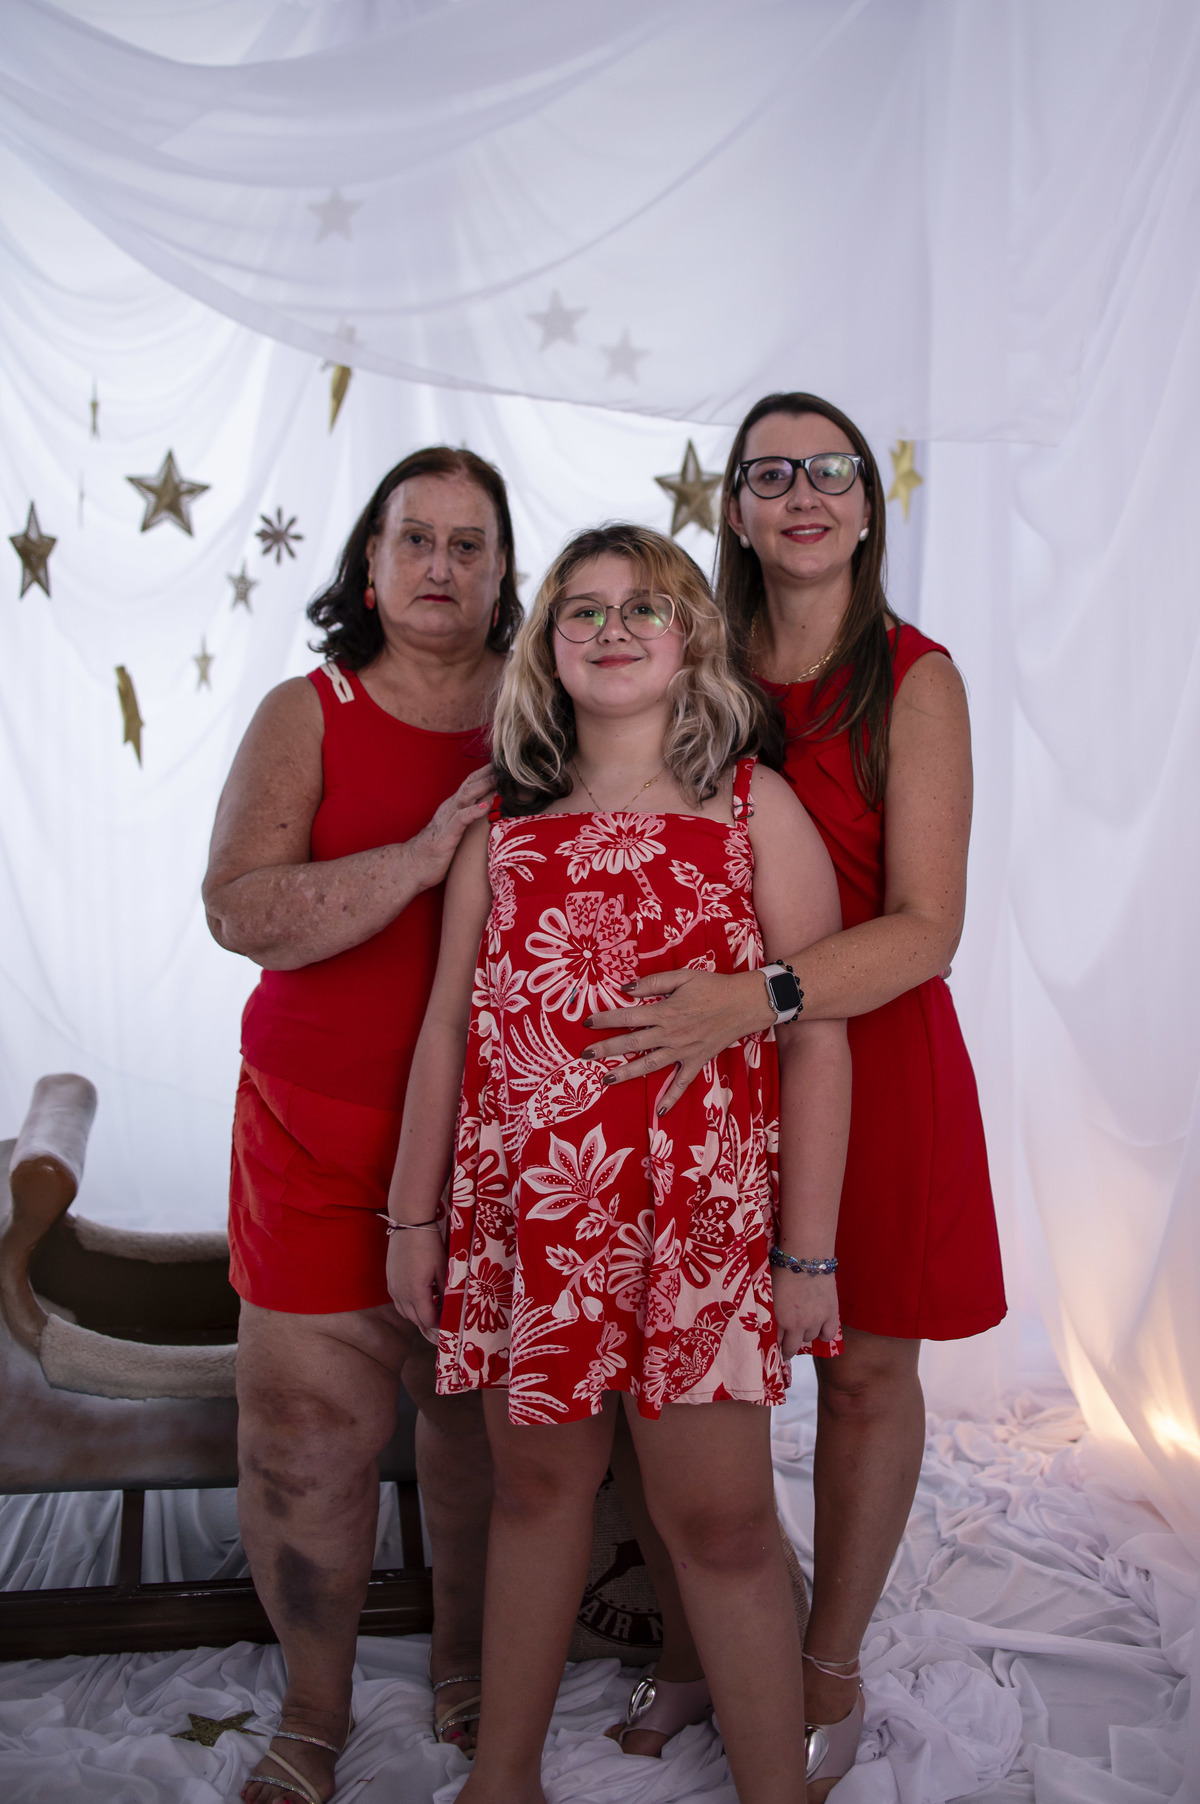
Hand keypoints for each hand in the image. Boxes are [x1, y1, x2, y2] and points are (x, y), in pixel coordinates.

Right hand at [387, 1230, 447, 1343]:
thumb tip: (451, 1305)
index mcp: (416, 1292)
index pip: (427, 1319)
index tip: (448, 1319)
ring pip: (404, 1312)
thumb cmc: (429, 1245)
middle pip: (415, 1319)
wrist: (409, 1225)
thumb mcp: (443, 1268)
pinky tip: (419, 1293)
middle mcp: (401, 1294)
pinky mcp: (390, 1279)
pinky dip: (408, 1304)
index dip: (439, 1323)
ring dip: (417, 1313)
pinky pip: (398, 1300)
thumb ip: (446, 1290)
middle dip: (429, 1319)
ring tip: (432, 1303)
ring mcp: (393, 1287)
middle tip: (442, 1312)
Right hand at [409, 767, 495, 889]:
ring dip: (483, 786)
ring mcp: (447, 820)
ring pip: (465, 797)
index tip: (506, 763)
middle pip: (470, 784)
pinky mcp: (446, 836)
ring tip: (498, 780)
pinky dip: (472, 812)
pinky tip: (485, 808)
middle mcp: (451, 809)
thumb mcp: (457, 830)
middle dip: (488, 773)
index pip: (472, 782)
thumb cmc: (438, 849)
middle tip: (507, 764)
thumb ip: (471, 819)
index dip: (488, 771)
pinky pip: (460, 820)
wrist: (412, 866)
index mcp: (454, 807)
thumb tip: (493, 812)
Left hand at [583, 968, 773, 1114]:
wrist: (745, 1003)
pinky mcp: (697, 1061)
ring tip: (606, 1079)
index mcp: (666, 1011)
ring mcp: (683, 1051)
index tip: (587, 1022)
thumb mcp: (683, 977)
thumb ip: (653, 982)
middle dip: (607, 1049)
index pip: (628, 1016)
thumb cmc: (713, 987)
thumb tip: (626, 989)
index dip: (606, 1019)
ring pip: (650, 1065)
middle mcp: (671, 1034)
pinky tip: (660, 1112)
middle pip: (633, 1043)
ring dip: (627, 1073)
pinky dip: (671, 1098)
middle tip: (584, 1055)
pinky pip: (682, 1083)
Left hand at [771, 1271, 839, 1358]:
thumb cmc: (782, 1268)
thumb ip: (771, 1311)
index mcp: (780, 1319)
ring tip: (802, 1324)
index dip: (775, 1345)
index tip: (775, 1346)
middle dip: (788, 1347)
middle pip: (793, 1346)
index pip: (776, 1342)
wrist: (805, 1256)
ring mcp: (816, 1320)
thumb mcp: (770, 1293)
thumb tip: (769, 1322)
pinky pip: (828, 1334)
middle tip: (787, 1346)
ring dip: (804, 1334)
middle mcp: (798, 1324)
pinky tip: (820, 1328)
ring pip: (810, 1338)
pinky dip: (823, 1333)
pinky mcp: (831, 1313)